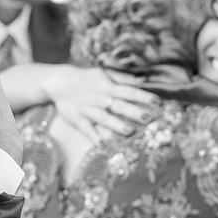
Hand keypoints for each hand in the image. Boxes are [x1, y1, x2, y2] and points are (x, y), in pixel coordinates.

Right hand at [43, 66, 157, 142]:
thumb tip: (144, 79)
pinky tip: (102, 144)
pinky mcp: (77, 119)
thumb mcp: (104, 73)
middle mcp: (99, 98)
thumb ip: (124, 78)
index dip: (143, 96)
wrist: (60, 82)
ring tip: (129, 131)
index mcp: (108, 87)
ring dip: (116, 125)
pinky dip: (94, 136)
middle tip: (147, 117)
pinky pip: (86, 129)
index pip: (129, 91)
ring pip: (103, 118)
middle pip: (118, 105)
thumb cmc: (87, 78)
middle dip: (133, 111)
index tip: (158, 102)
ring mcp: (88, 109)